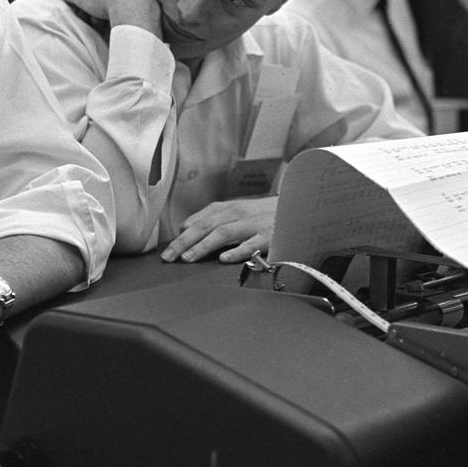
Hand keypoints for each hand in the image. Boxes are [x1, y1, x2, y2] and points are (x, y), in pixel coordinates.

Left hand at [160, 197, 277, 264]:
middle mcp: (238, 214)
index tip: (167, 250)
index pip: (200, 221)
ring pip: (223, 233)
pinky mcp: (269, 237)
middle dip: (184, 242)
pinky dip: (237, 251)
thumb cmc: (264, 213)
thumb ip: (213, 218)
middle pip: (206, 227)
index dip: (181, 235)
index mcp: (229, 208)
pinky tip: (224, 259)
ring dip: (203, 246)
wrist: (300, 207)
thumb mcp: (237, 210)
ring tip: (189, 258)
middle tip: (169, 257)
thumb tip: (186, 227)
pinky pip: (251, 244)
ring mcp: (253, 225)